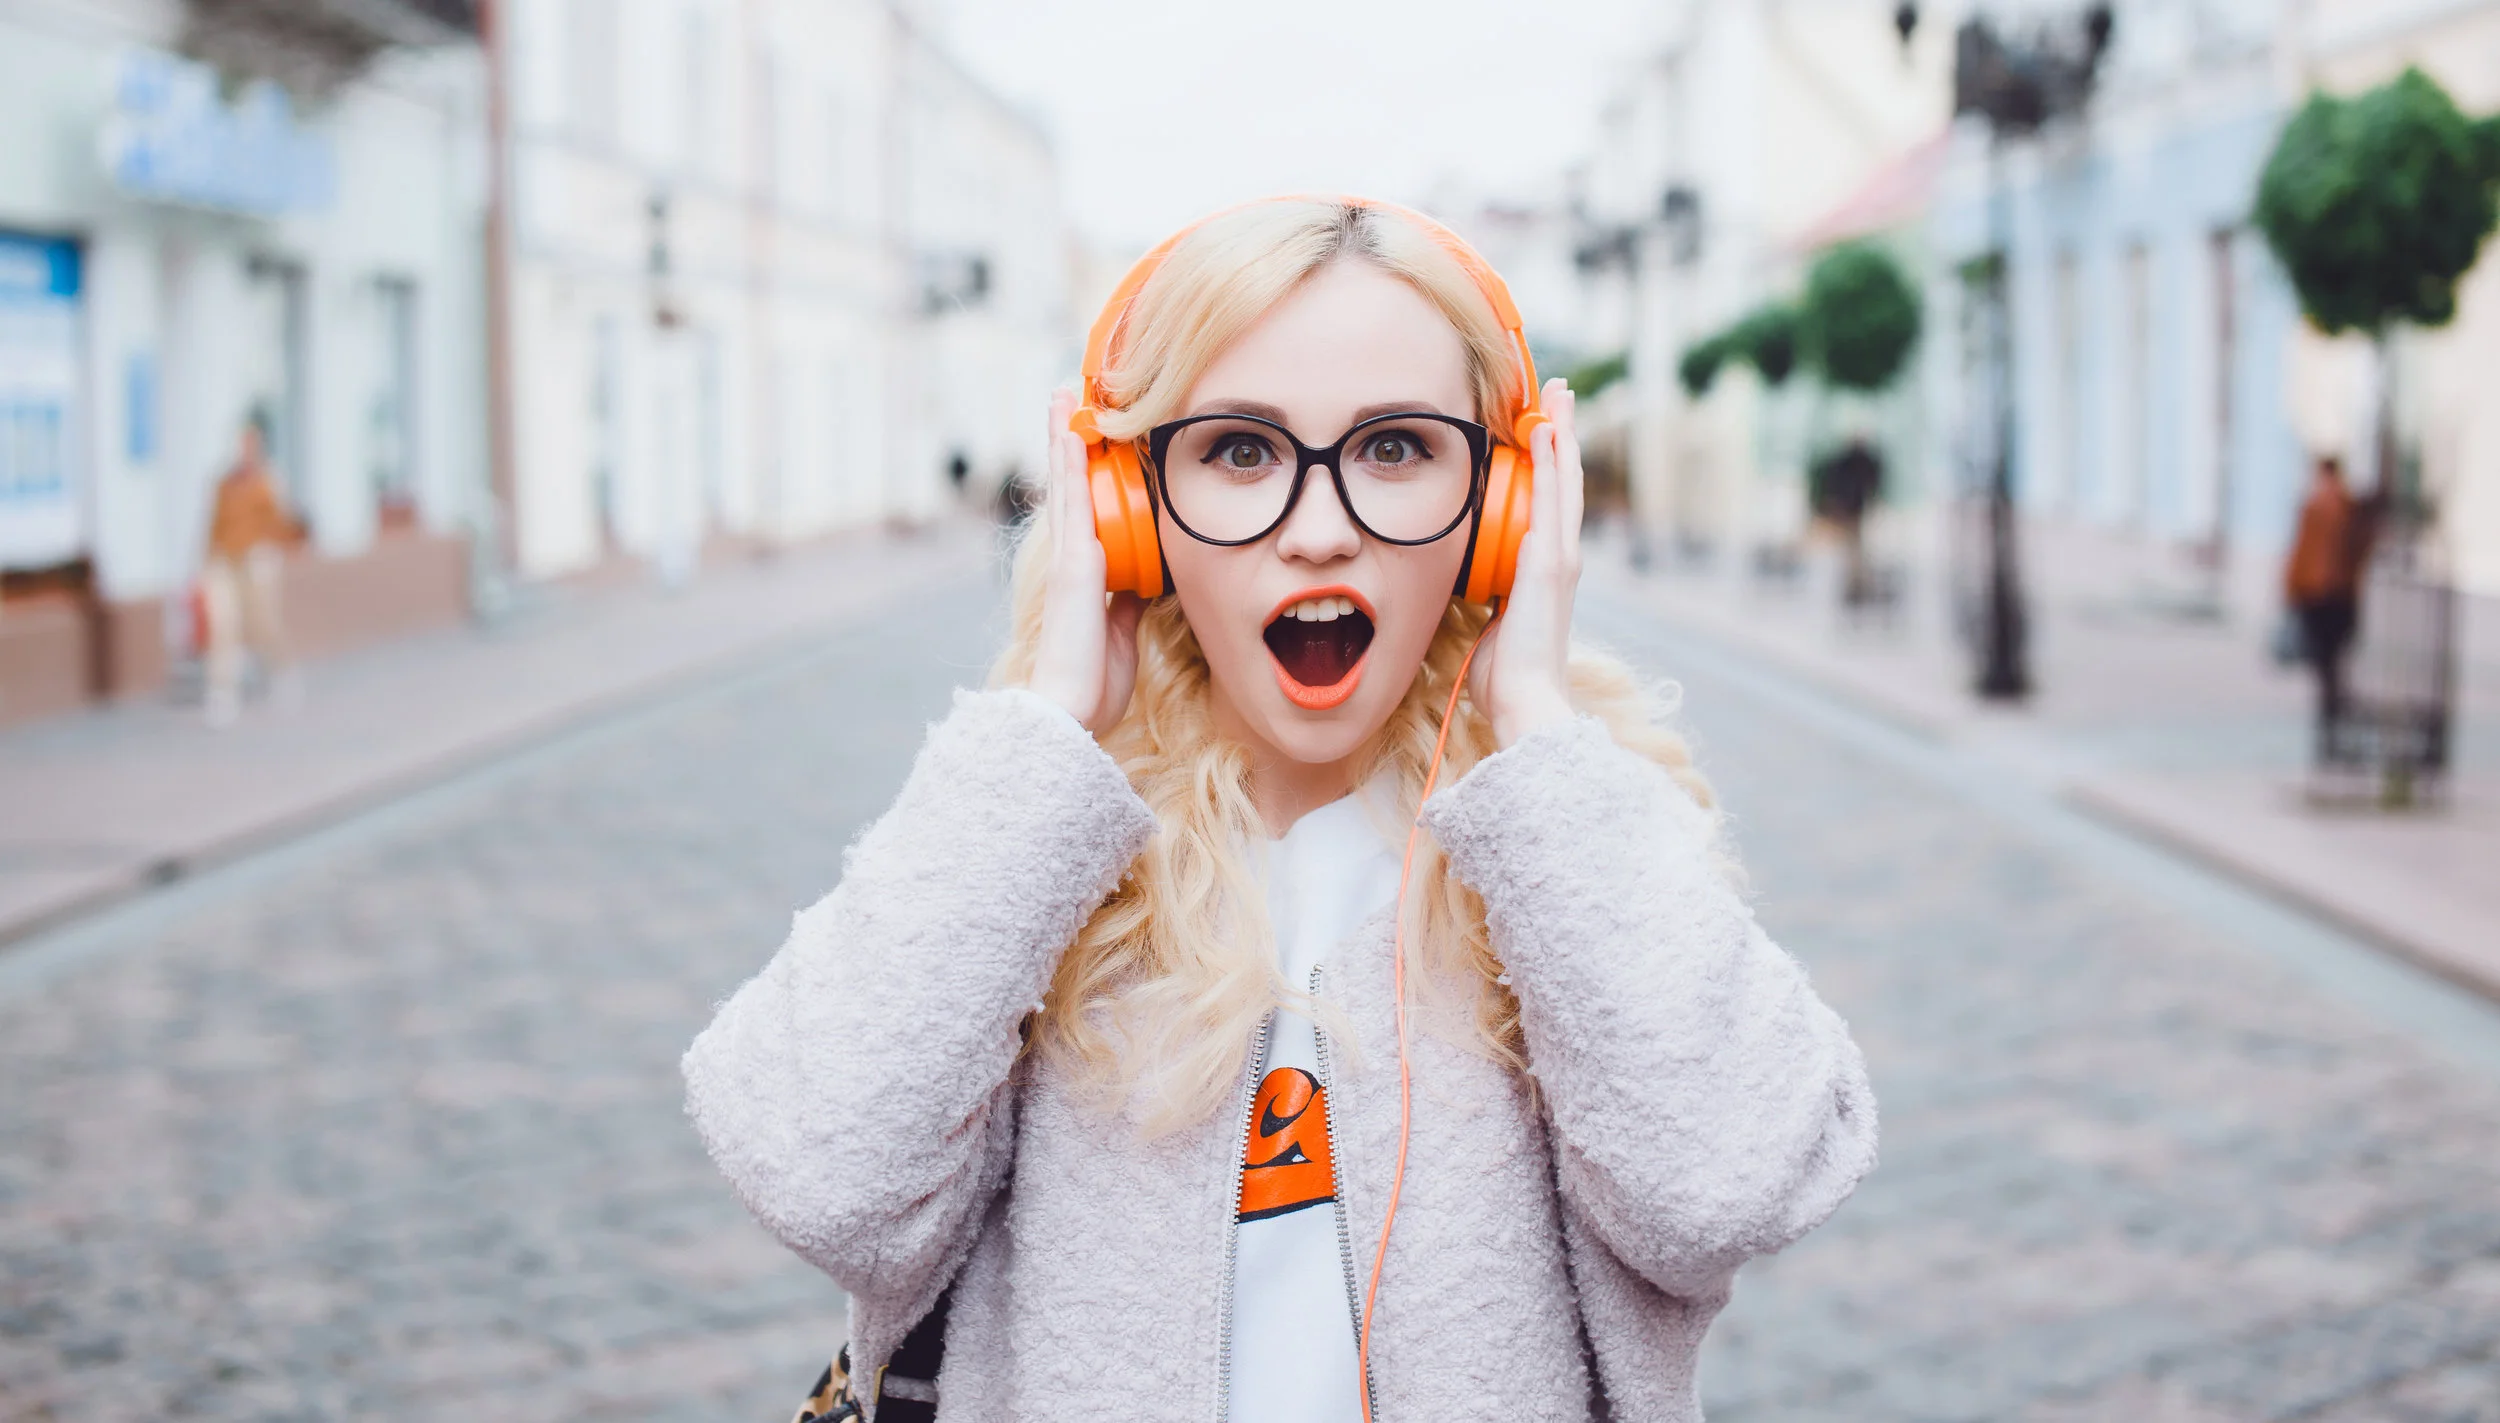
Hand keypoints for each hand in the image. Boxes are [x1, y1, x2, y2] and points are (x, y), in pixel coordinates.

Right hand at [1028, 388, 1144, 733]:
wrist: (1068, 711)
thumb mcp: (1122, 630)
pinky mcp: (1073, 563)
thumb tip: (1147, 577)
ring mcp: (1068, 558)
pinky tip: (1072, 432)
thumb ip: (1130, 598)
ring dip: (1064, 438)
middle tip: (1065, 400)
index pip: (1083, 510)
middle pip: (1067, 486)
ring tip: (1062, 398)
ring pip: (1064, 483)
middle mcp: (1070, 558)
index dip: (1082, 473)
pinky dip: (1070, 465)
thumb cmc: (1091, 681)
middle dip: (1067, 443)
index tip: (1086, 439)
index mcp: (1082, 574)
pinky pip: (1072, 503)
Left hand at [1469, 378, 1582, 747]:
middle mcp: (1561, 558)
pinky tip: (1548, 432)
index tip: (1543, 428)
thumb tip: (1468, 590)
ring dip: (1562, 435)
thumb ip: (1487, 602)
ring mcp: (1560, 558)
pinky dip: (1553, 463)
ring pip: (1565, 481)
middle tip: (1559, 395)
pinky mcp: (1551, 563)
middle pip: (1565, 482)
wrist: (1524, 702)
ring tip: (1559, 397)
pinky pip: (1554, 501)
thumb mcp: (1492, 625)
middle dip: (1562, 435)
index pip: (1551, 504)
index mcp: (1546, 571)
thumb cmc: (1505, 675)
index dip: (1550, 464)